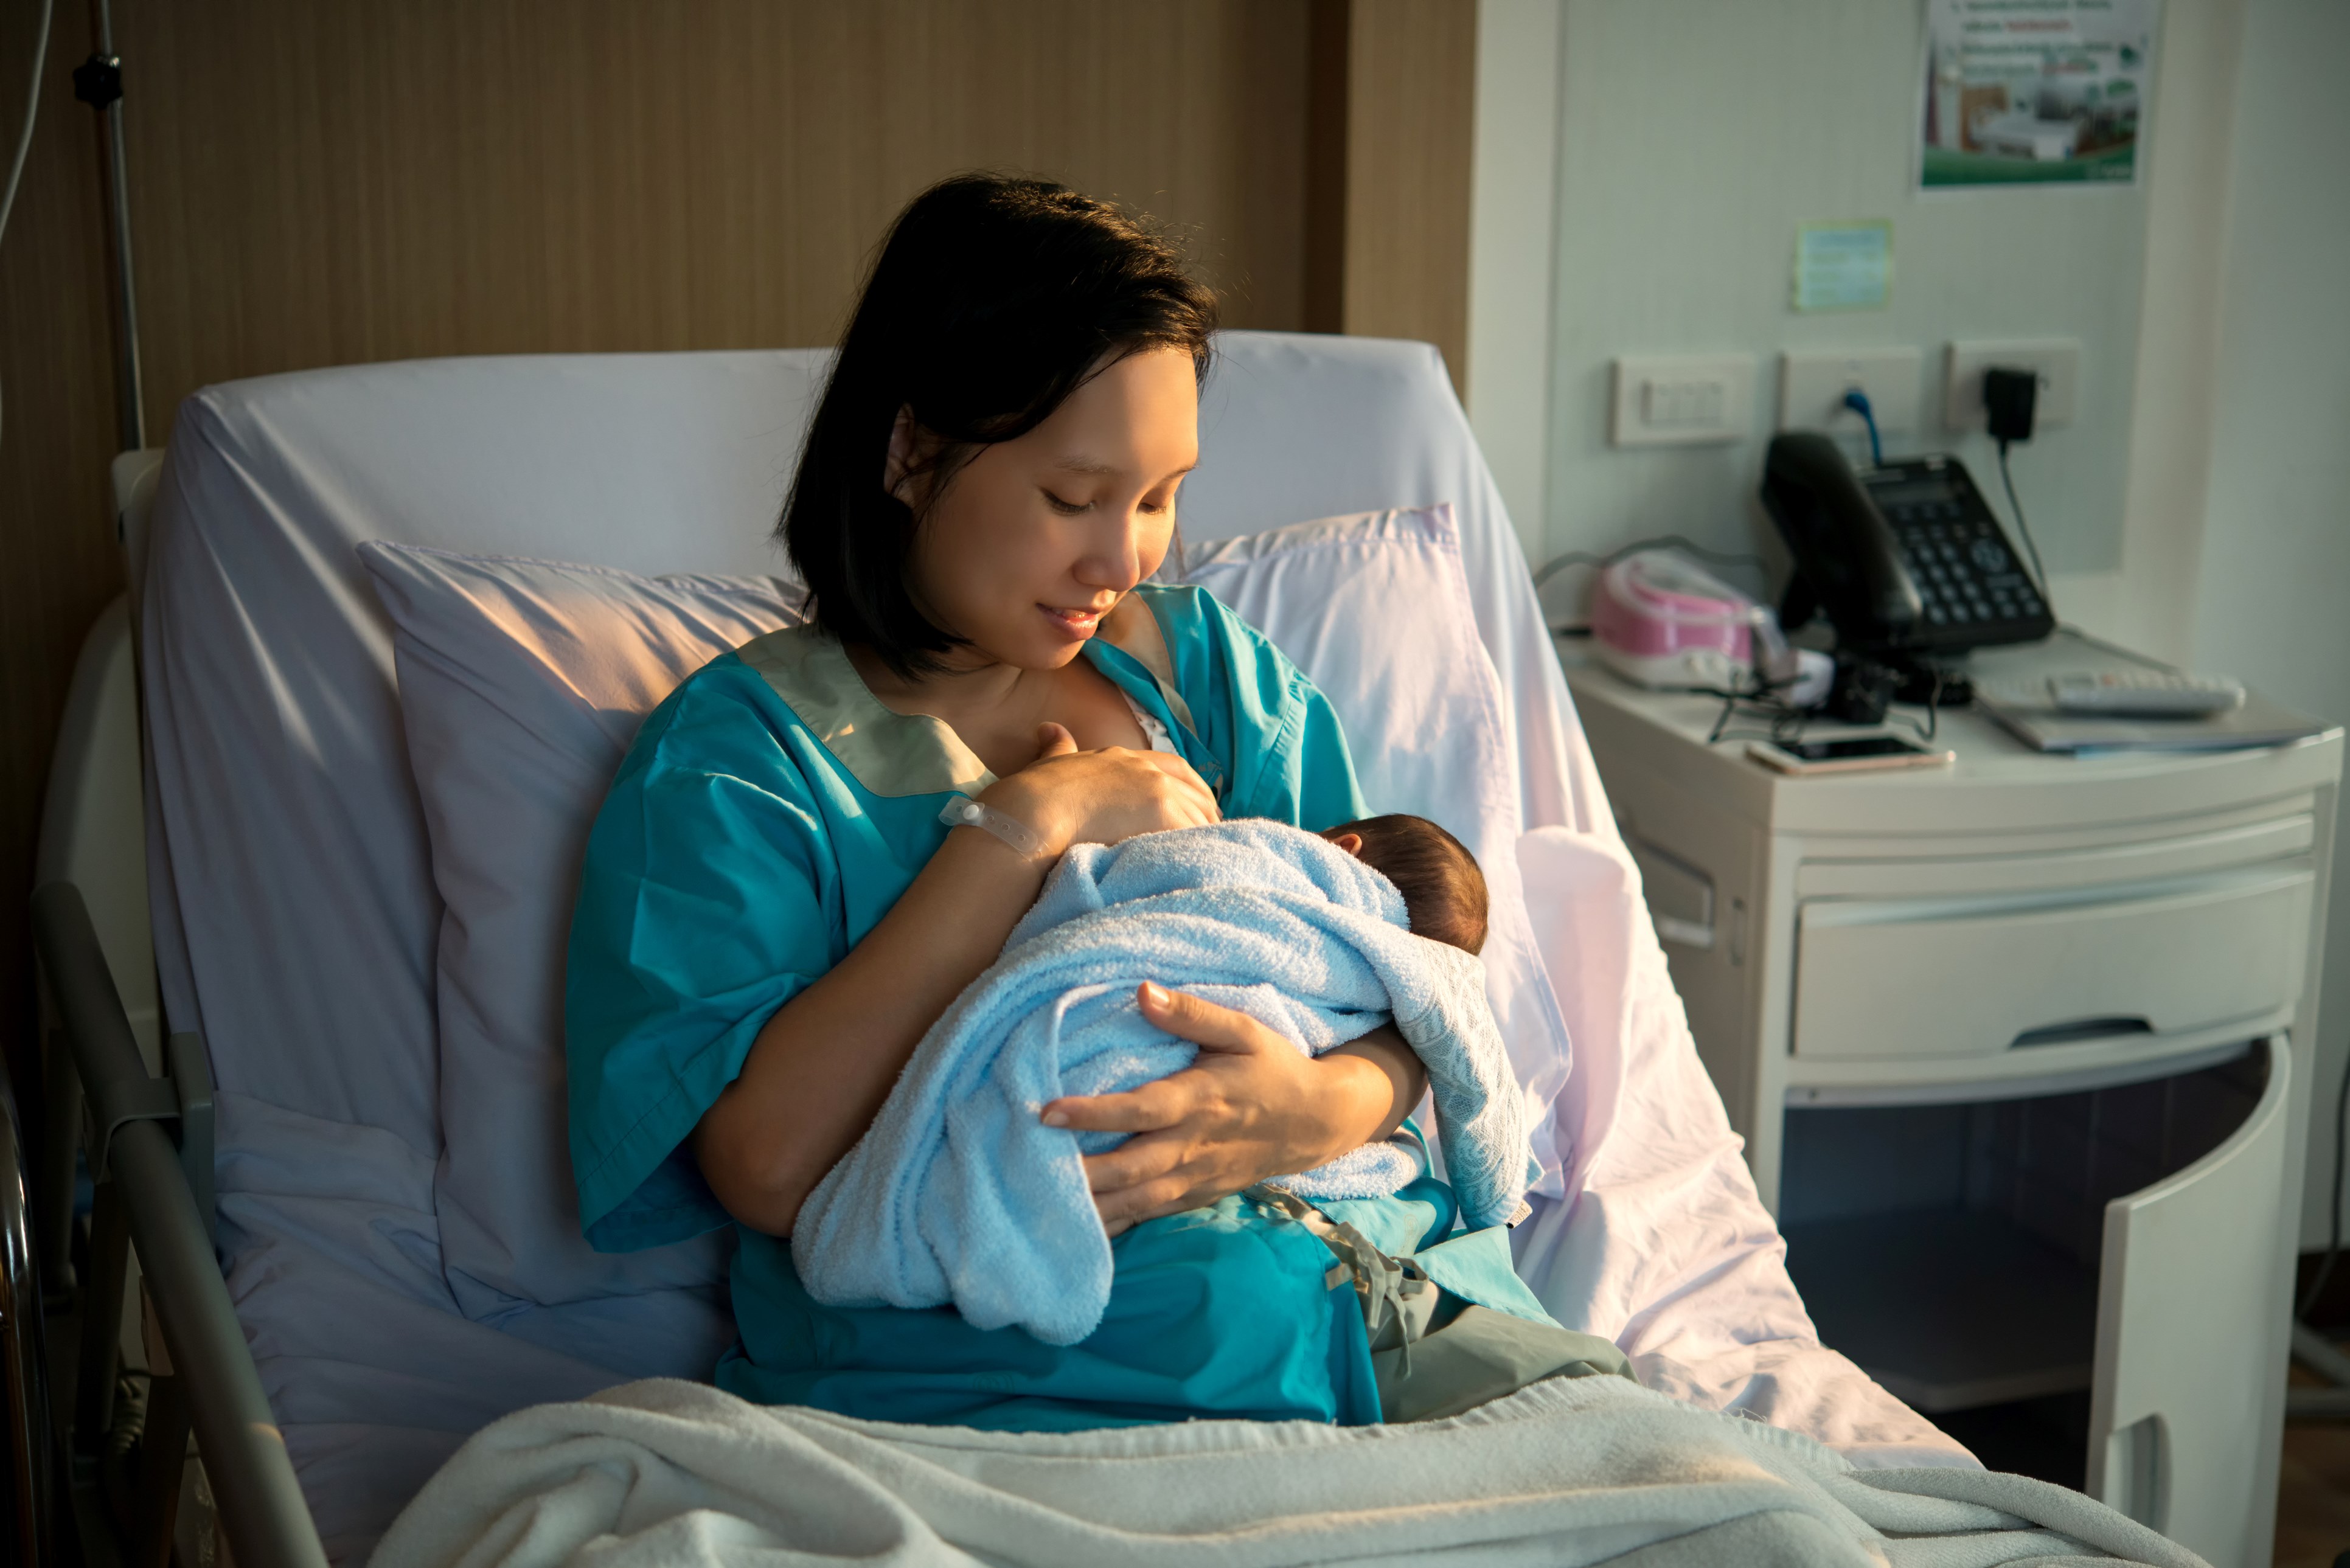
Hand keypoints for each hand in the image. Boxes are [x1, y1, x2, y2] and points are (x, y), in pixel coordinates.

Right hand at [981, 724, 1218, 856]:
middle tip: (1211, 840)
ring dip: (1203, 836)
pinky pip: (1192, 832)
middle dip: (1206, 814)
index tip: (1202, 807)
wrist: (1031, 812)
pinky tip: (1199, 866)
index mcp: (1121, 757)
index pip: (1174, 767)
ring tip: (1208, 861)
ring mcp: (1154, 787)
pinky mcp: (1160, 810)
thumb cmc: (1032, 795)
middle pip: (1194, 791)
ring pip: (1197, 813)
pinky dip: (1198, 848)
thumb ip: (1057, 748)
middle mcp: (1143, 767)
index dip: (1193, 788)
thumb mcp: (1049, 764)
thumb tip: (1049, 729)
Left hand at [1041, 983, 1397, 1236]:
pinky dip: (1114, 1226)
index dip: (1094, 1113)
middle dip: (1079, 1171)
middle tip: (1027, 1168)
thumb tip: (1143, 991)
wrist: (1317, 1121)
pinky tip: (1076, 1232)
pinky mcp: (1197, 1196)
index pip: (1141, 1109)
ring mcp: (1196, 1178)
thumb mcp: (1243, 1030)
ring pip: (1137, 1201)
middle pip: (1131, 1167)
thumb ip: (1192, 1013)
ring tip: (1040, 1206)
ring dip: (1090, 1208)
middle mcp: (1194, 1145)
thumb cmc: (1274, 1068)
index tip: (1047, 1111)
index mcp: (1201, 1100)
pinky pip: (1150, 1216)